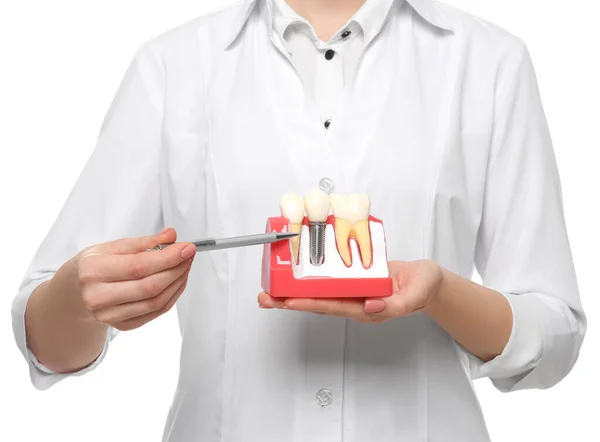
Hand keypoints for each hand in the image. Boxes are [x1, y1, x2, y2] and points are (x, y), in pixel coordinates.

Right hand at [75, 228, 194, 330]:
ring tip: (185, 265)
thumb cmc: (93, 266)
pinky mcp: (122, 325)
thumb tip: (171, 236)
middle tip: (188, 255)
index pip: (139, 266)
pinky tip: (177, 281)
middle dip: (176, 269)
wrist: (73, 293)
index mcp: (93, 271)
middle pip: (150, 286)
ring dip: (177, 282)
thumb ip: (143, 242)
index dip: (168, 257)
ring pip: (156, 302)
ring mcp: (109, 315)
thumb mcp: (110, 247)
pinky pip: (156, 312)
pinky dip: (172, 295)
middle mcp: (98, 296)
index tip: (186, 247)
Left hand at [258, 260, 442, 322]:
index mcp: (367, 308)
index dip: (309, 303)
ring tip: (271, 292)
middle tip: (266, 299)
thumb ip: (395, 304)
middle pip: (318, 304)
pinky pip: (329, 281)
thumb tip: (370, 306)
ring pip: (319, 294)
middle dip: (290, 302)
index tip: (288, 301)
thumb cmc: (422, 286)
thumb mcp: (415, 295)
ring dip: (294, 292)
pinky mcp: (353, 280)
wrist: (426, 279)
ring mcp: (352, 292)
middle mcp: (355, 302)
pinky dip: (310, 280)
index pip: (333, 307)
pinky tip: (294, 277)